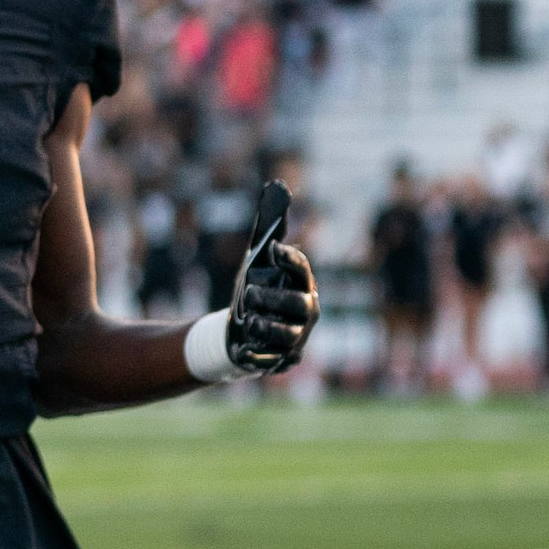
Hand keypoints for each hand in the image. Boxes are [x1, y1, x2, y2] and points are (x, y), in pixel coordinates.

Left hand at [228, 240, 317, 373]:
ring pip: (289, 335)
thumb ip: (268, 229)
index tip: (273, 249)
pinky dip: (257, 356)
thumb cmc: (256, 290)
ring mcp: (298, 337)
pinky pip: (275, 360)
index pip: (302, 271)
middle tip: (248, 293)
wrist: (242, 329)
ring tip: (248, 321)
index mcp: (301, 285)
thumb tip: (277, 188)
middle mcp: (306, 311)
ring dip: (267, 327)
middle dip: (274, 298)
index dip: (291, 260)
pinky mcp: (284, 359)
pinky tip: (242, 350)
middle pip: (299, 305)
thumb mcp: (257, 261)